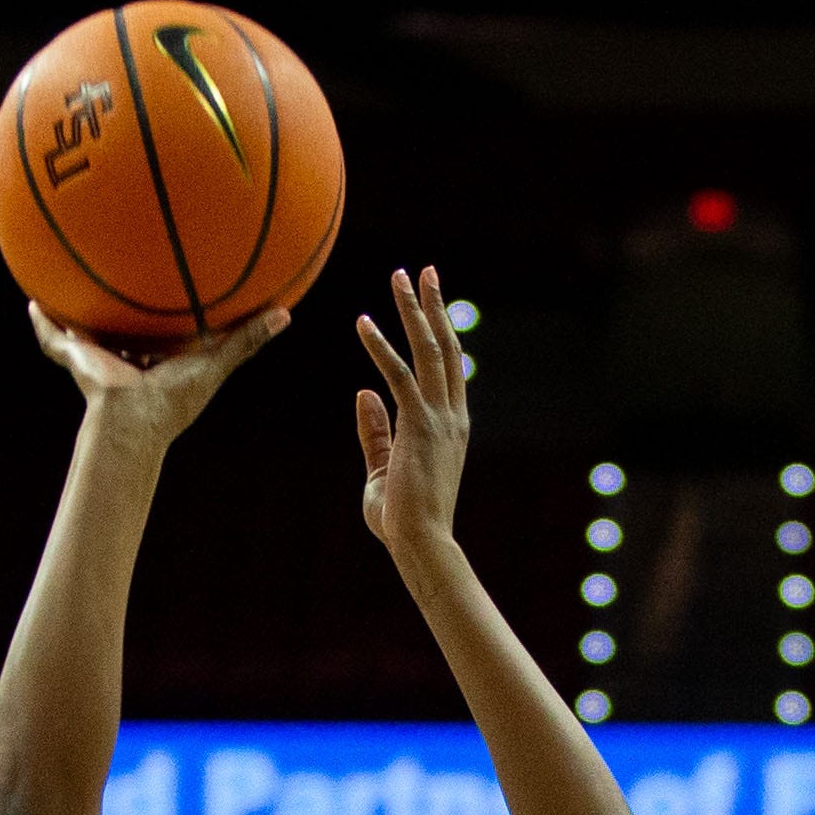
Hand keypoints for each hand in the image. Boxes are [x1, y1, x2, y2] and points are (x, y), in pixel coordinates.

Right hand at [29, 300, 286, 449]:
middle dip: (122, 310)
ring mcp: (99, 360)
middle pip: (123, 328)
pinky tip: (32, 302)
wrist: (133, 418)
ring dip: (78, 312)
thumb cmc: (175, 399)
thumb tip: (287, 315)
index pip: (164, 333)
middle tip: (123, 277)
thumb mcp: (216, 361)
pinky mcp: (76, 358)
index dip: (170, 314)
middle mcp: (128, 358)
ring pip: (86, 333)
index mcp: (159, 359)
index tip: (176, 291)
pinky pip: (53, 338)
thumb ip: (247, 339)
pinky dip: (43, 323)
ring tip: (68, 280)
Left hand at [355, 266, 469, 564]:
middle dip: (434, 306)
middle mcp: (452, 416)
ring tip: (399, 276)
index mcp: (451, 426)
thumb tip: (362, 392)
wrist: (420, 543)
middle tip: (423, 271)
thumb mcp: (382, 466)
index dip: (439, 331)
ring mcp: (440, 420)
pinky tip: (363, 322)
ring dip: (415, 311)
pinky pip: (399, 376)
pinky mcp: (419, 427)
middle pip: (447, 348)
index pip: (448, 368)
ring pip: (431, 352)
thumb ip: (375, 430)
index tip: (429, 301)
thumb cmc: (402, 518)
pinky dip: (381, 346)